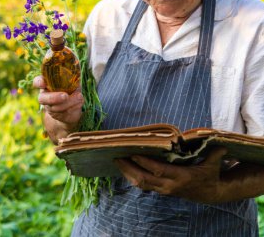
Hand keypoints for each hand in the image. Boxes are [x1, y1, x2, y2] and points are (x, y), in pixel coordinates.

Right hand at [33, 75, 83, 142]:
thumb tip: (75, 62)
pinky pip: (63, 114)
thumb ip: (72, 73)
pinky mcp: (57, 116)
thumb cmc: (72, 89)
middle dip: (54, 98)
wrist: (74, 107)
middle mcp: (45, 96)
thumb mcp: (73, 80)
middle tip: (65, 96)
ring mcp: (50, 107)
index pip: (37, 82)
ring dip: (69, 102)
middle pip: (42, 99)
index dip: (39, 82)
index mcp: (47, 84)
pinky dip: (73, 107)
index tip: (43, 83)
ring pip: (55, 108)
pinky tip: (79, 103)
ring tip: (80, 97)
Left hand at [116, 148, 231, 203]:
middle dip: (129, 168)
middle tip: (117, 157)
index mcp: (181, 178)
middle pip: (144, 179)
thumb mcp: (214, 164)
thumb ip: (215, 154)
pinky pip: (144, 186)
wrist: (211, 193)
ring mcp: (165, 190)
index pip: (158, 170)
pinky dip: (133, 177)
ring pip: (142, 184)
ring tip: (118, 162)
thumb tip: (220, 144)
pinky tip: (126, 169)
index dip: (144, 163)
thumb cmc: (210, 174)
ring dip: (128, 173)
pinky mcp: (162, 190)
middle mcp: (170, 185)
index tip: (132, 153)